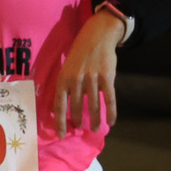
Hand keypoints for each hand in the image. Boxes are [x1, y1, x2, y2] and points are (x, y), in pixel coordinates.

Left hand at [51, 10, 126, 134]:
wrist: (97, 35)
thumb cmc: (79, 53)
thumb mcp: (66, 67)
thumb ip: (65, 86)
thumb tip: (61, 108)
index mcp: (63, 78)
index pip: (59, 105)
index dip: (60, 122)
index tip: (62, 135)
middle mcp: (76, 80)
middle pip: (76, 107)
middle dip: (78, 121)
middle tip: (80, 128)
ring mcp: (92, 78)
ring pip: (94, 106)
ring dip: (95, 120)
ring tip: (96, 129)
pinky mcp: (107, 77)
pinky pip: (109, 99)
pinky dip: (111, 112)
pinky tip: (111, 122)